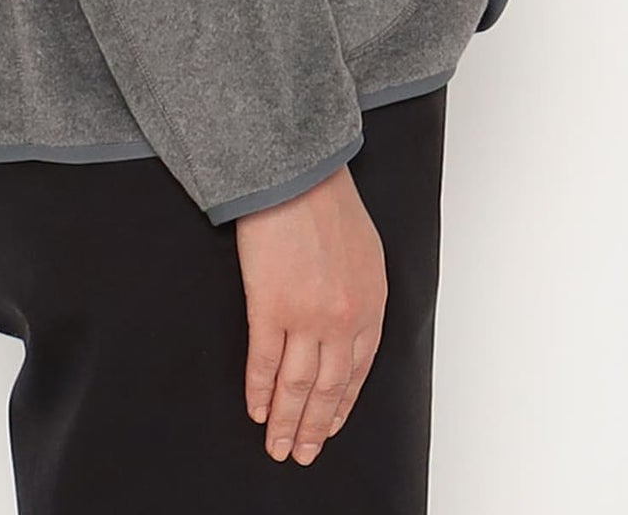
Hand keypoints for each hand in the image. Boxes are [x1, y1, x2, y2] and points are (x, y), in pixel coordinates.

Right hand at [234, 162, 386, 465]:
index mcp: (370, 305)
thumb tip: (347, 325)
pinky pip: (264, 362)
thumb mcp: (365, 251)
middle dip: (315, 427)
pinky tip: (256, 409)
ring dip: (286, 421)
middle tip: (303, 453)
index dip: (342, 406)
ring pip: (298, 386)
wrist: (297, 174)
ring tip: (278, 445)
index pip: (358, 372)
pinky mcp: (270, 307)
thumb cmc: (327, 200)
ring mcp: (307, 316)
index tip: (331, 427)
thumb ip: (360, 292)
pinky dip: (259, 391)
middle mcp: (343, 319)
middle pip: (328, 389)